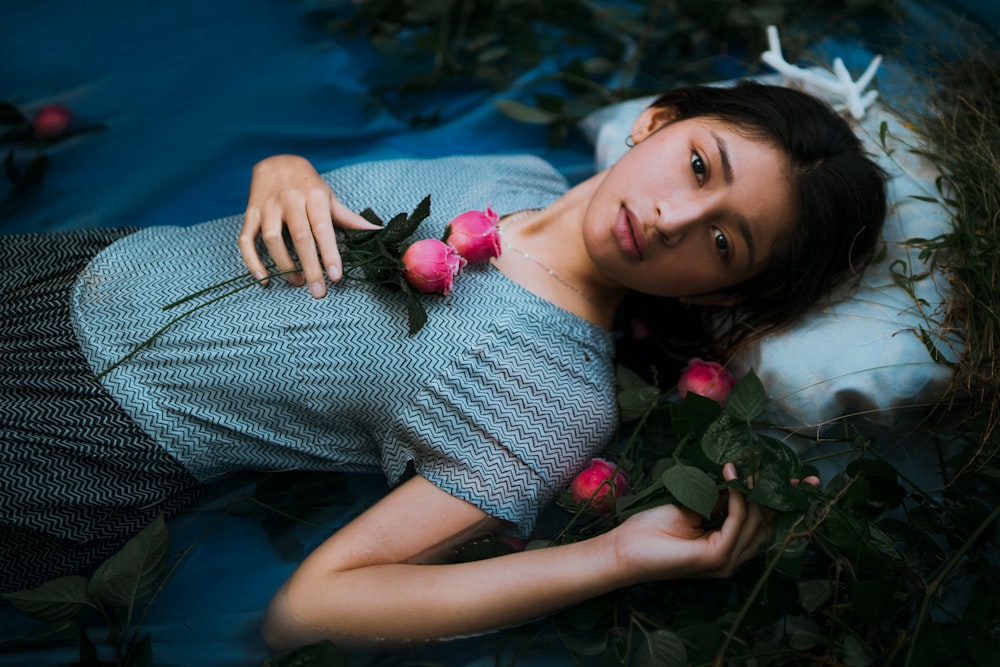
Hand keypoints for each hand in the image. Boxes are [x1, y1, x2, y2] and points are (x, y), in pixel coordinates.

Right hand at [238, 154, 380, 297]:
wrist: (275, 161)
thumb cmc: (307, 184)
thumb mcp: (328, 197)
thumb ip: (348, 218)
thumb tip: (376, 231)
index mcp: (313, 196)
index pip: (322, 227)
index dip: (329, 253)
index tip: (336, 276)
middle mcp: (289, 200)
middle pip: (299, 237)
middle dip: (310, 266)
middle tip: (319, 291)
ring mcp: (267, 206)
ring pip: (272, 239)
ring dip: (284, 264)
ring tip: (297, 282)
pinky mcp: (250, 213)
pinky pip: (246, 239)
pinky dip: (252, 261)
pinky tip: (263, 279)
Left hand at [612, 463, 767, 581]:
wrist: (625, 548)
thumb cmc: (652, 529)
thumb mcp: (691, 507)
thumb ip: (717, 500)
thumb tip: (737, 481)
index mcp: (728, 549)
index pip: (761, 525)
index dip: (772, 500)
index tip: (779, 474)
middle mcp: (732, 558)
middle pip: (765, 525)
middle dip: (770, 494)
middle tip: (768, 466)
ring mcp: (726, 560)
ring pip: (755, 523)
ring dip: (753, 491)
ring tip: (748, 467)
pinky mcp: (717, 557)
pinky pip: (736, 522)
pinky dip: (737, 499)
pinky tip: (731, 479)